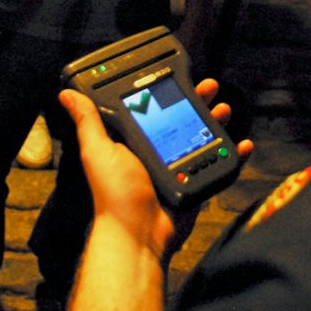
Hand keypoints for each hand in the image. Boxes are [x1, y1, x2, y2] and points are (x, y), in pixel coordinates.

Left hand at [60, 80, 252, 263]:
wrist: (140, 234)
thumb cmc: (116, 195)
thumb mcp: (98, 152)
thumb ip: (89, 123)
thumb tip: (66, 96)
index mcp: (135, 142)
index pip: (156, 108)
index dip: (168, 91)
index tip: (180, 76)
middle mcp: (158, 151)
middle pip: (185, 118)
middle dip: (199, 100)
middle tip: (209, 87)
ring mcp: (180, 167)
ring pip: (205, 136)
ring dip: (218, 121)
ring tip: (226, 110)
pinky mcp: (197, 183)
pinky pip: (220, 164)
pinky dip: (235, 153)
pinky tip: (244, 142)